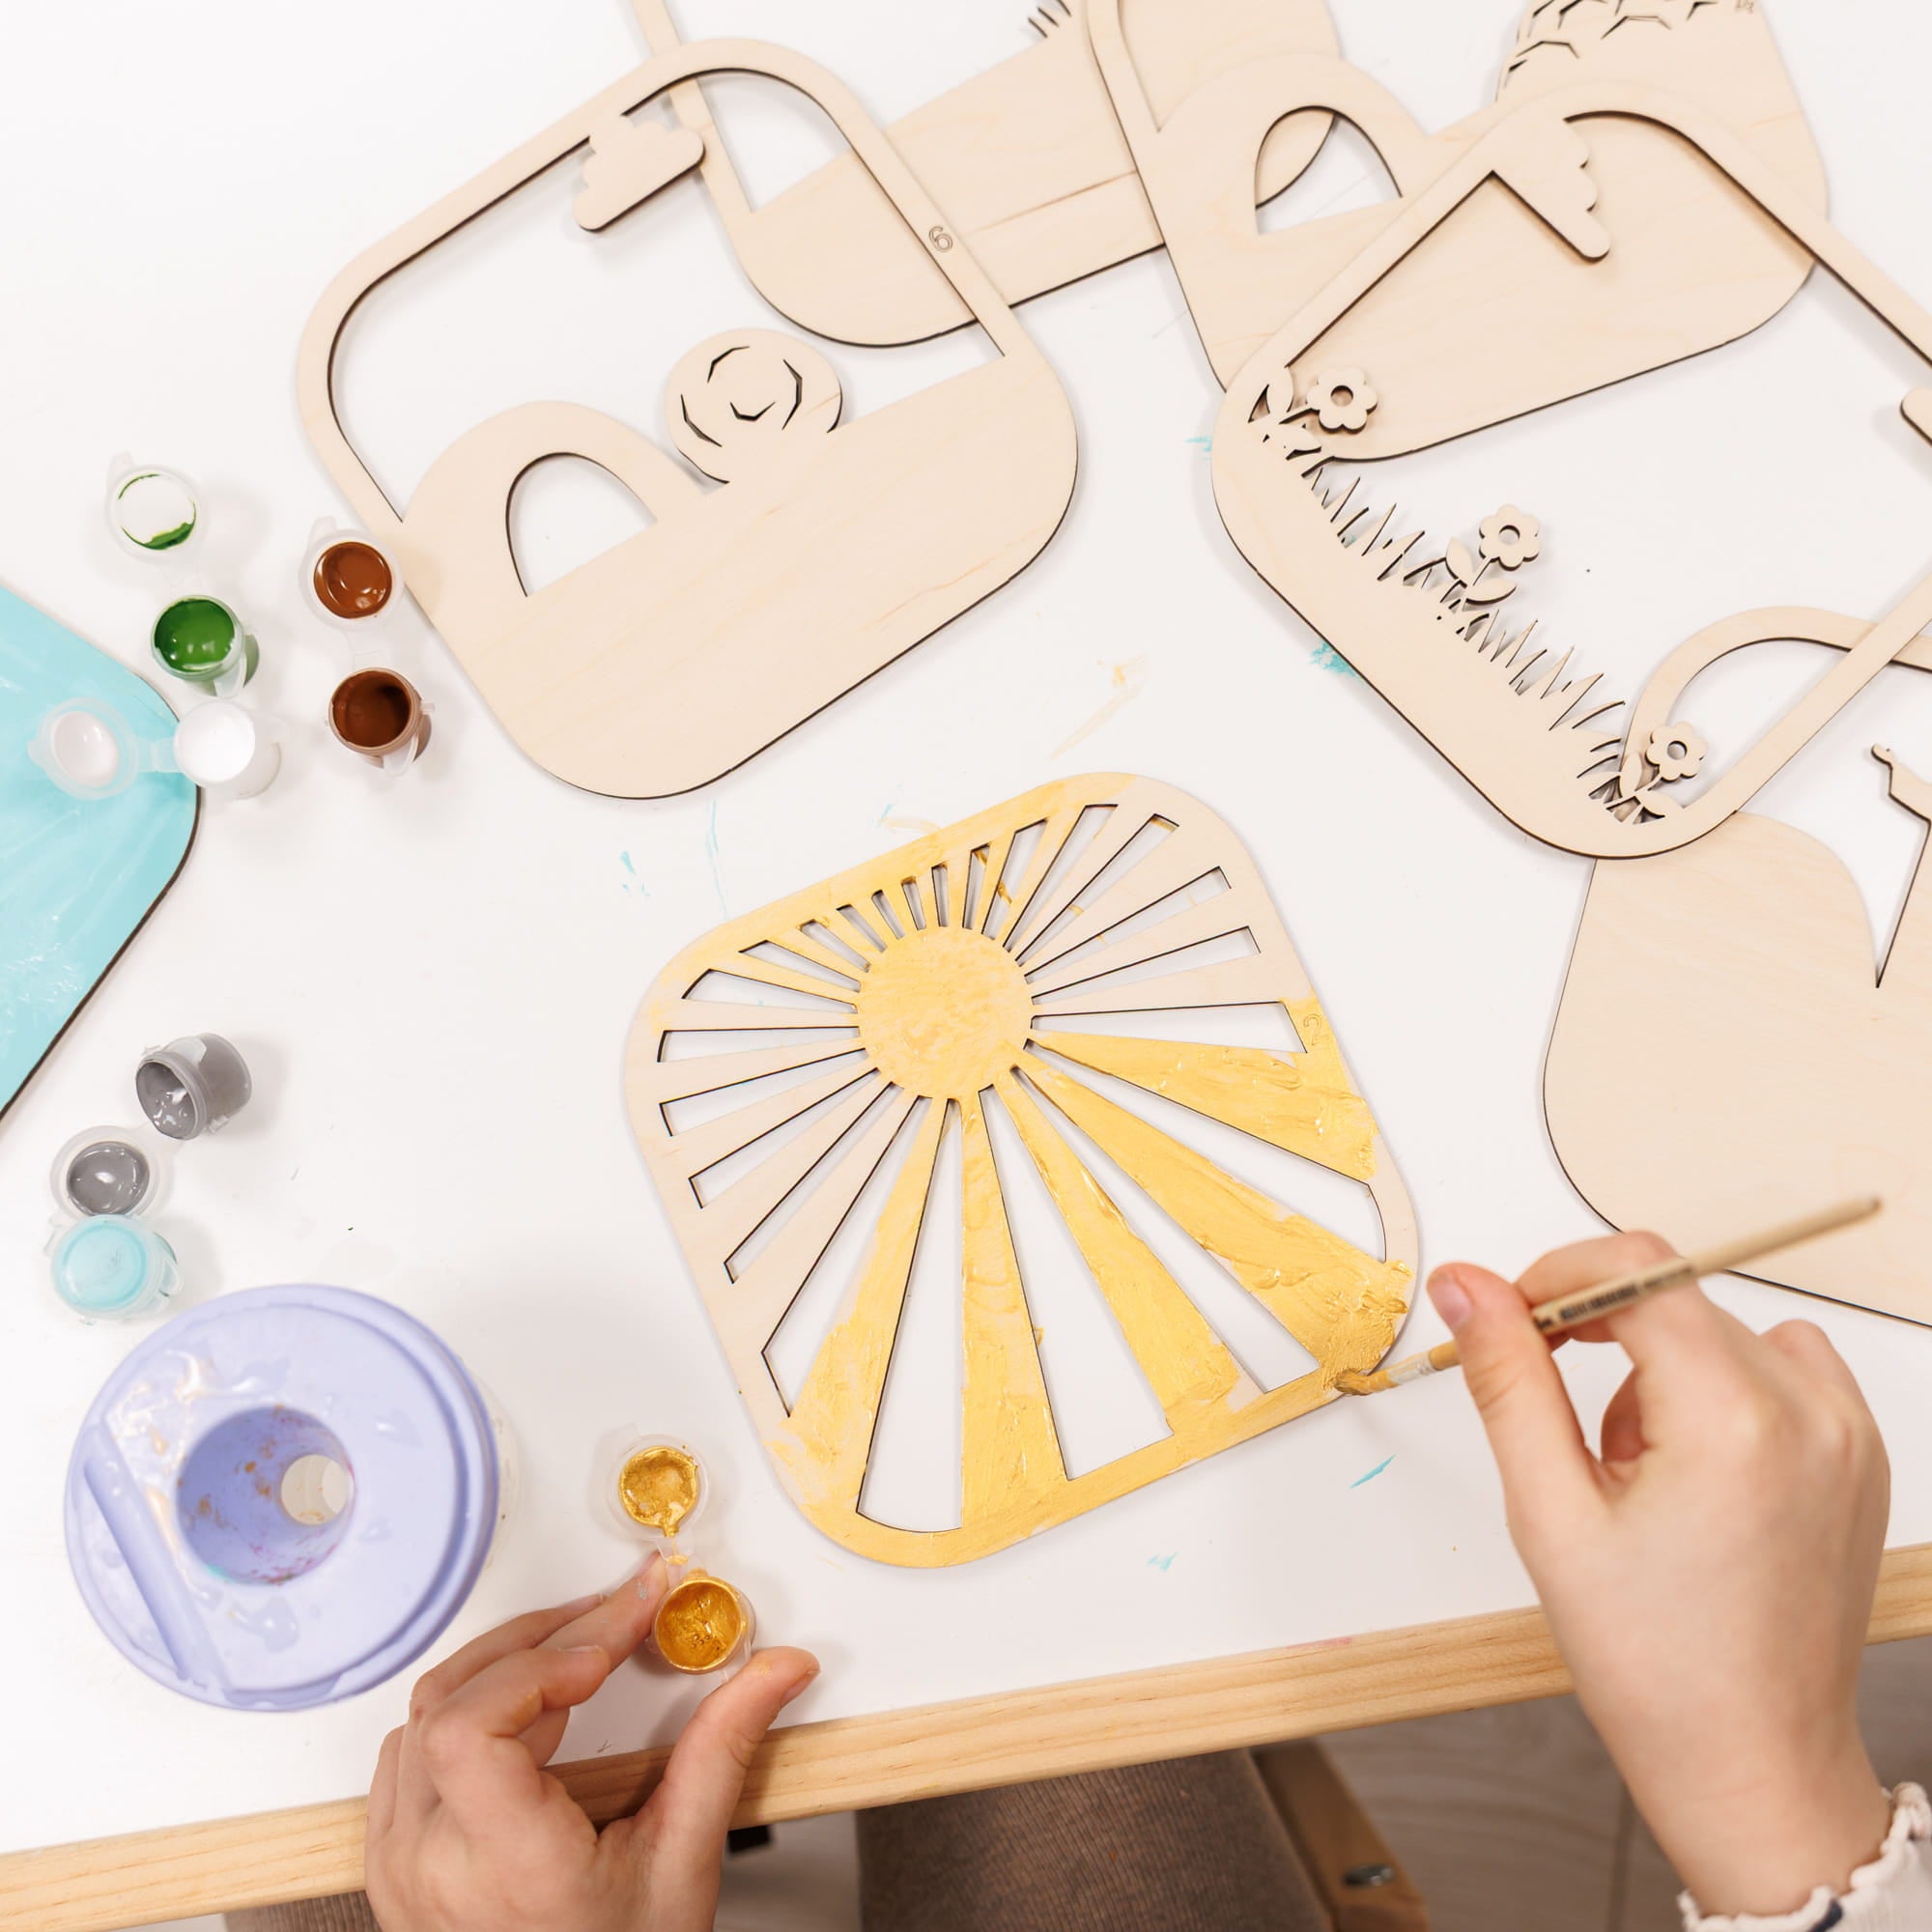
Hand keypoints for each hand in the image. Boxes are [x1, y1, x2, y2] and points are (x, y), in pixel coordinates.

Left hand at [366, 1557, 819, 1931]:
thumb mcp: (682, 1864)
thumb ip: (724, 1749)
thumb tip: (778, 1668)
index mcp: (502, 1867)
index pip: (470, 1728)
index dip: (538, 1665)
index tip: (611, 1641)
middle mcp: (430, 1864)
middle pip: (455, 1698)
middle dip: (547, 1639)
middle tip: (621, 1615)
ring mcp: (400, 1863)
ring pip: (426, 1711)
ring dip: (507, 1665)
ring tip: (583, 1651)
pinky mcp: (392, 1858)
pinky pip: (407, 1750)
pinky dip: (470, 1706)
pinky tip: (529, 1705)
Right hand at [1432, 1233, 1890, 1918]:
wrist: (1755, 1765)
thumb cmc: (1655, 1664)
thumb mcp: (1550, 1513)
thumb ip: (1506, 1377)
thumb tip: (1466, 1284)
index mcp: (1733, 1419)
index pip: (1636, 1267)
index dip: (1559, 1279)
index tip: (1514, 1323)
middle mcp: (1809, 1410)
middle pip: (1674, 1296)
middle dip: (1601, 1340)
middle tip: (1569, 1439)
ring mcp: (1848, 1432)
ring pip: (1718, 1331)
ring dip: (1660, 1370)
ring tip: (1637, 1477)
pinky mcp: (1861, 1454)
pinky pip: (1777, 1367)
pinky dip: (1720, 1392)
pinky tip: (1694, 1472)